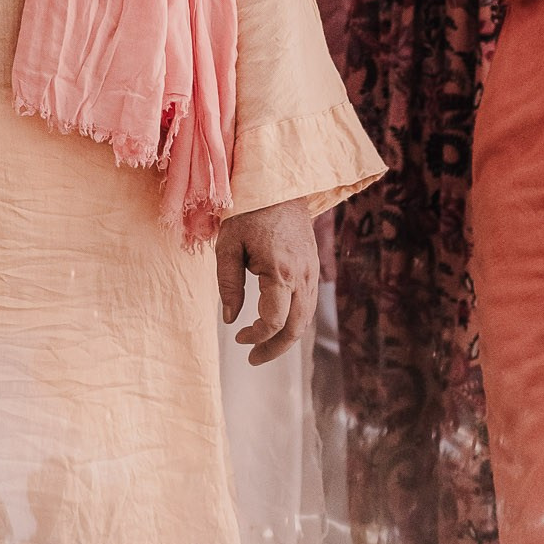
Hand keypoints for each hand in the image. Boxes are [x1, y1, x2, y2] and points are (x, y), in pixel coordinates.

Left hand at [214, 198, 318, 367]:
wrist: (279, 185)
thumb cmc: (249, 211)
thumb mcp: (229, 244)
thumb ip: (229, 283)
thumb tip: (230, 319)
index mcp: (281, 271)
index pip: (274, 321)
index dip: (256, 336)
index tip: (238, 337)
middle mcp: (303, 276)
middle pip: (296, 329)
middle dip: (274, 349)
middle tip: (252, 358)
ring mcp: (313, 273)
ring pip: (305, 320)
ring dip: (285, 338)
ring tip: (261, 346)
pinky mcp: (314, 268)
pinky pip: (308, 305)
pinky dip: (294, 322)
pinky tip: (276, 324)